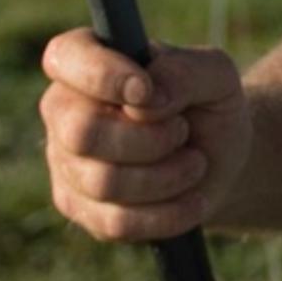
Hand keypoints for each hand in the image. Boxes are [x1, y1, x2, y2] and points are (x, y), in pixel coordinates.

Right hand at [38, 31, 247, 241]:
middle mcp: (63, 109)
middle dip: (149, 139)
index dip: (103, 77)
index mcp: (85, 59)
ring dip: (167, 177)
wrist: (219, 161)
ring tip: (195, 163)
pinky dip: (166, 214)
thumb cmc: (207, 107)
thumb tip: (146, 97)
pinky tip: (192, 200)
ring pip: (103, 182)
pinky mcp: (77, 206)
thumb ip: (184, 72)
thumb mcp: (216, 76)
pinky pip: (115, 222)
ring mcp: (64, 161)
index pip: (65, 58)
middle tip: (182, 132)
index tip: (147, 91)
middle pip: (82, 132)